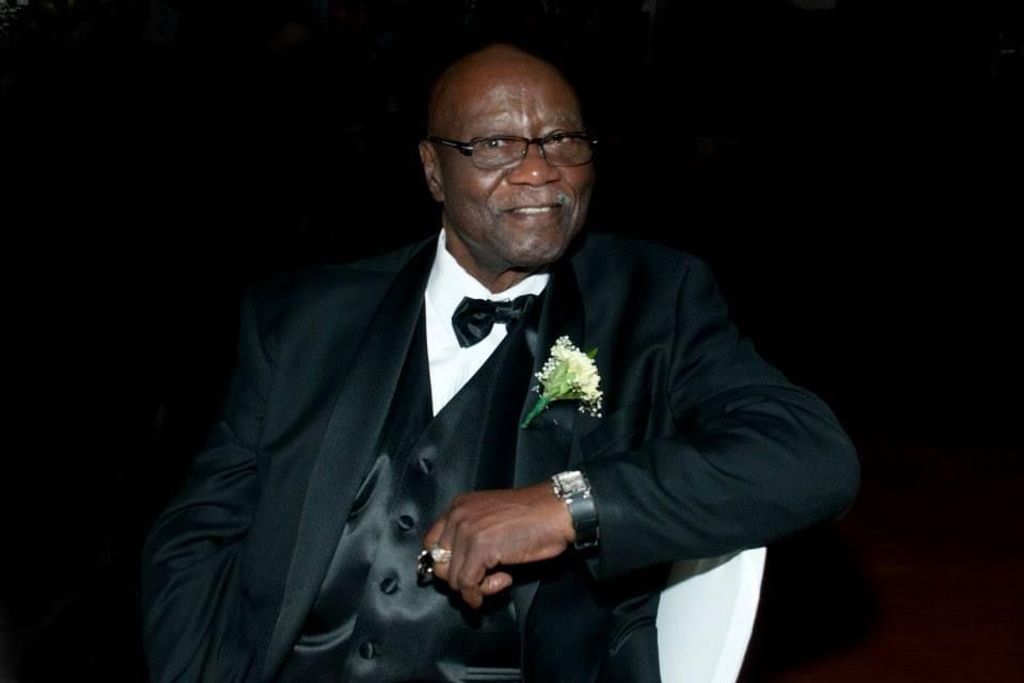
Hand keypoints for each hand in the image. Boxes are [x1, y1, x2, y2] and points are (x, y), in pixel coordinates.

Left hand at [422, 481, 574, 608]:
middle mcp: (458, 516)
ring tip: (499, 577)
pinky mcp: (480, 548)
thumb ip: (470, 535)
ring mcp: (467, 531)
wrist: (556, 512)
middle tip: (485, 578)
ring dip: (475, 587)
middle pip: (439, 563)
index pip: (432, 543)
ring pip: (452, 578)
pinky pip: (467, 584)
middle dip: (460, 578)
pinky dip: (481, 593)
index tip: (464, 572)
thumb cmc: (532, 517)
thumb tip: (458, 568)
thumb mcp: (491, 519)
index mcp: (459, 506)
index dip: (447, 563)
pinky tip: (503, 581)